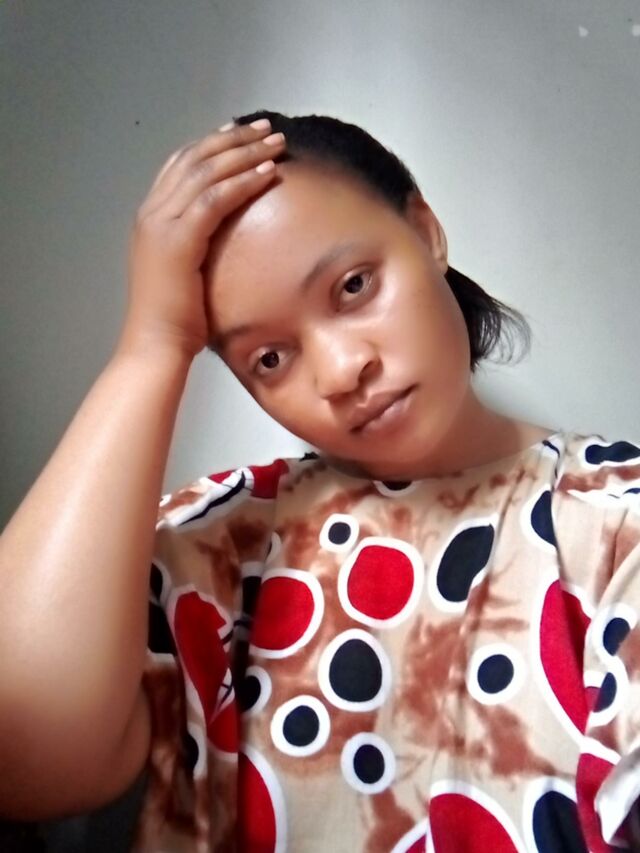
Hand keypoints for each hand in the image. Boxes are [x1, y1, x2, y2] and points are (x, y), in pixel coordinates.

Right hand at [117, 119, 285, 358]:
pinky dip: (242, 182)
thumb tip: (226, 239)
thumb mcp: (186, 273)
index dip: (212, 145)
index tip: (241, 133)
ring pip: (207, 172)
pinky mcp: (178, 239)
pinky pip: (215, 199)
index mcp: (151, 219)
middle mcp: (152, 213)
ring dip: (244, 153)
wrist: (156, 345)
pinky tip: (267, 173)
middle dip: (233, 140)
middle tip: (266, 129)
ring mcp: (161, 223)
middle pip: (195, 158)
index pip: (181, 166)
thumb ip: (198, 246)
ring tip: (275, 143)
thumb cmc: (176, 321)